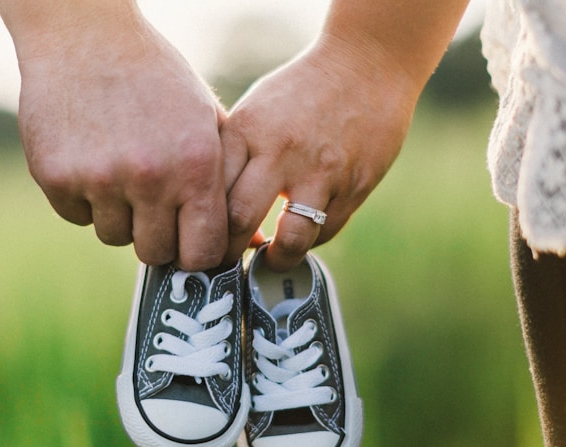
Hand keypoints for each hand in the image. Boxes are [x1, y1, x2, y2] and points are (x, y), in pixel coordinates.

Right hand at [0, 2, 235, 270]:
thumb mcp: (205, 119)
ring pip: (113, 235)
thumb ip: (226, 180)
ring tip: (120, 169)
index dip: (196, 254)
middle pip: (155, 252)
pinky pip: (76, 216)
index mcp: (195, 165)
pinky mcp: (57, 177)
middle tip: (151, 204)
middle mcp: (150, 177)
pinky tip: (91, 158)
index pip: (202, 252)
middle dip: (156, 236)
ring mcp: (99, 179)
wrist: (85, 36)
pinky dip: (83, 198)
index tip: (188, 243)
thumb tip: (251, 242)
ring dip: (118, 214)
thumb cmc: (156, 78)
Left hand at [221, 36, 419, 270]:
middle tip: (225, 262)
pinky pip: (324, 231)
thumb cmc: (301, 91)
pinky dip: (309, 241)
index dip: (199, 226)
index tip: (199, 240)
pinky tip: (300, 234)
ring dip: (275, 259)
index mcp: (247, 130)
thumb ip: (233, 154)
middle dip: (227, 253)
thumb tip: (207, 208)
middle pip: (238, 221)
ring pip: (289, 239)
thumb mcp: (255, 110)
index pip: (209, 192)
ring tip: (269, 259)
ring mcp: (320, 171)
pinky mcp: (354, 185)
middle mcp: (280, 151)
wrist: (367, 66)